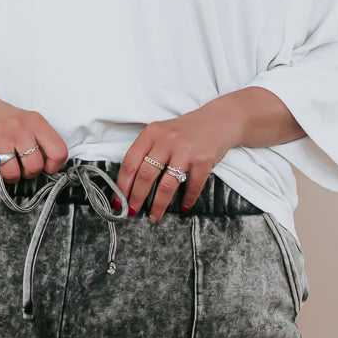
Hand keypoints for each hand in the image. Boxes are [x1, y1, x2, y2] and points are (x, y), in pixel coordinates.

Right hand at [0, 97, 69, 188]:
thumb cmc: (5, 119)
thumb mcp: (29, 121)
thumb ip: (41, 141)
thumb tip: (48, 168)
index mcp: (35, 121)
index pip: (58, 152)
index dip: (54, 166)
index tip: (46, 167)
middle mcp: (18, 127)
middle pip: (35, 167)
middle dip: (29, 174)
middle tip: (23, 168)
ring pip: (12, 173)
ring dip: (11, 178)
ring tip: (8, 170)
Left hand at [114, 101, 241, 220]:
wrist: (220, 120)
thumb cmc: (187, 131)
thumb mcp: (162, 133)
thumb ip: (148, 151)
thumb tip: (130, 183)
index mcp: (152, 133)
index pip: (130, 162)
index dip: (122, 185)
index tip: (118, 201)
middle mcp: (167, 140)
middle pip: (145, 175)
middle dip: (136, 198)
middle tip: (132, 212)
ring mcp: (186, 150)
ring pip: (166, 185)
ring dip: (158, 206)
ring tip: (154, 217)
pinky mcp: (203, 160)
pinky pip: (192, 186)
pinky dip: (187, 200)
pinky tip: (183, 207)